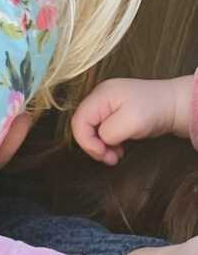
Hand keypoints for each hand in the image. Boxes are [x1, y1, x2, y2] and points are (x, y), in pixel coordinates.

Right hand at [72, 76, 191, 165]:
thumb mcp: (131, 122)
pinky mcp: (113, 113)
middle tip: (110, 158)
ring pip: (91, 131)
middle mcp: (99, 98)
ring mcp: (106, 105)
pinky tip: (119, 147)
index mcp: (100, 96)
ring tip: (116, 155)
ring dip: (101, 146)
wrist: (175, 105)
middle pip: (82, 126)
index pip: (78, 122)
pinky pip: (101, 131)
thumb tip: (101, 140)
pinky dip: (107, 142)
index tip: (103, 153)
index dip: (86, 141)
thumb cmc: (155, 110)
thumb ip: (108, 132)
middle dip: (94, 146)